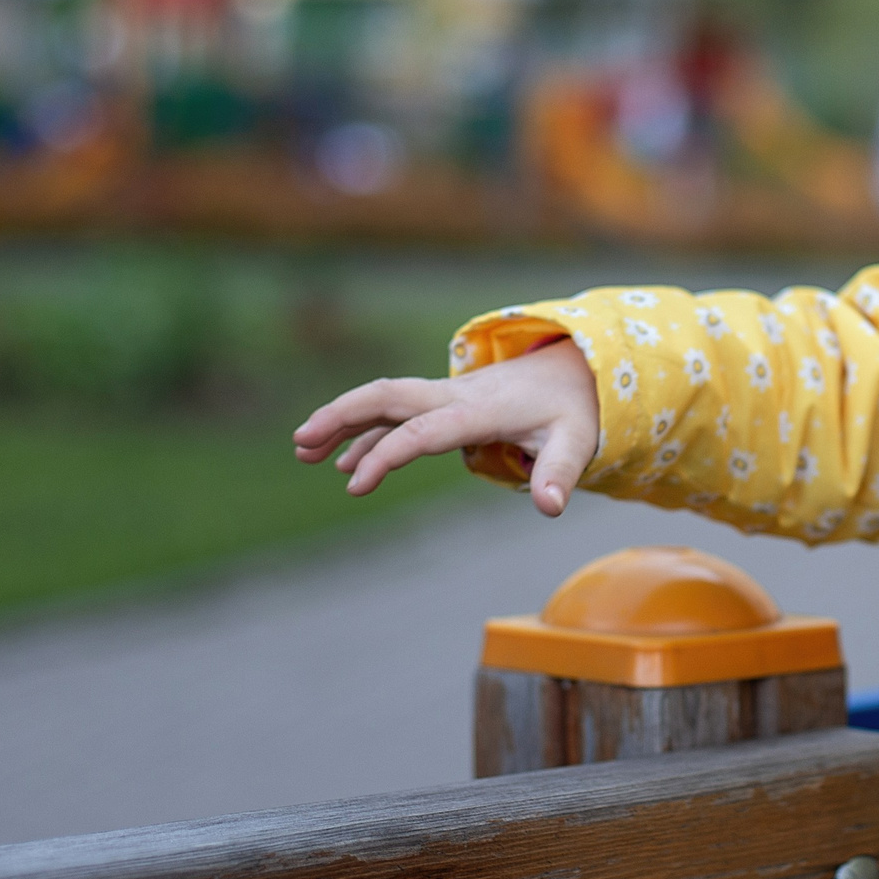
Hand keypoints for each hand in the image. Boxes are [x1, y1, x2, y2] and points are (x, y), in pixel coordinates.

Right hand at [292, 338, 599, 517]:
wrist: (576, 369)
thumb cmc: (574, 409)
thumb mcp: (577, 441)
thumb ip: (560, 472)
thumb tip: (550, 508)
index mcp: (480, 409)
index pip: (424, 429)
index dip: (386, 453)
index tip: (354, 483)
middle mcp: (455, 396)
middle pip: (389, 396)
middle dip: (342, 415)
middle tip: (300, 443)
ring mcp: (447, 397)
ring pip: (385, 401)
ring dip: (344, 419)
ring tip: (302, 449)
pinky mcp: (447, 403)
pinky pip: (398, 414)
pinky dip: (367, 431)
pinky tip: (344, 459)